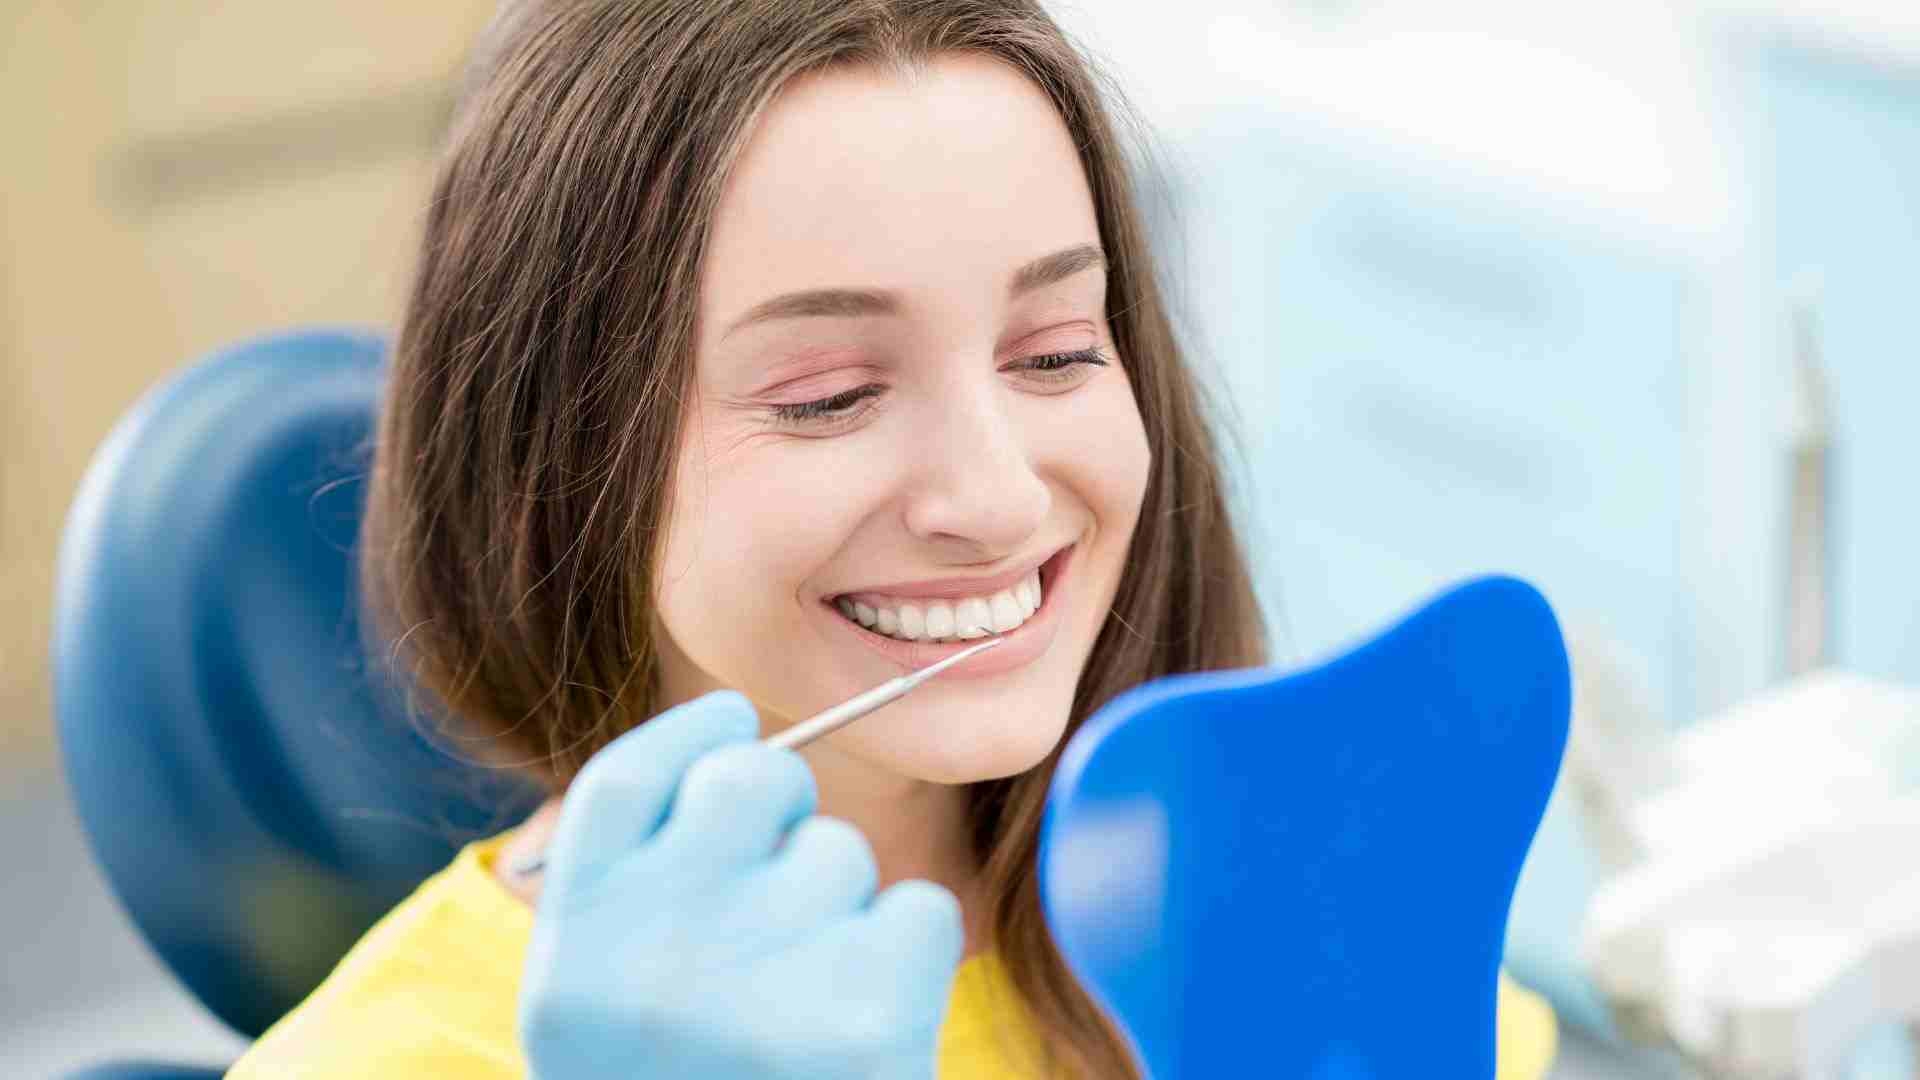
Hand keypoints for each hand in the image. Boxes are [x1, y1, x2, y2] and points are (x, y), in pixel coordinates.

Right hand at [518, 689, 964, 1079]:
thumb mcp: (608, 1014)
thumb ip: (639, 896)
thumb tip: (736, 743)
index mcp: (572, 956)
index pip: (627, 781)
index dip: (691, 738)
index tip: (731, 728)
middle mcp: (649, 958)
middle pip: (751, 783)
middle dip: (783, 814)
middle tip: (785, 895)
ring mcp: (758, 985)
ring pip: (841, 852)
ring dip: (844, 908)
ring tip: (810, 1010)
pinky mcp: (864, 1023)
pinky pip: (920, 909)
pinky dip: (909, 954)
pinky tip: (870, 1026)